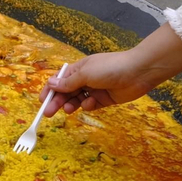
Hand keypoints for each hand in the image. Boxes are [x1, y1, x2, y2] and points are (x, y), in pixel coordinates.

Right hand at [40, 22, 181, 117]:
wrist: (139, 72)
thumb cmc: (109, 68)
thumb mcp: (85, 74)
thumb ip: (68, 83)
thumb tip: (50, 84)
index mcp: (79, 69)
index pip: (60, 80)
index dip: (50, 90)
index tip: (42, 101)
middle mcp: (85, 79)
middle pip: (66, 92)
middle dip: (57, 101)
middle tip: (48, 113)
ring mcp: (95, 89)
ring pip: (77, 100)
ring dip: (71, 104)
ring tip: (69, 109)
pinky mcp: (105, 99)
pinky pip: (91, 104)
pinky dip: (88, 105)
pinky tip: (91, 103)